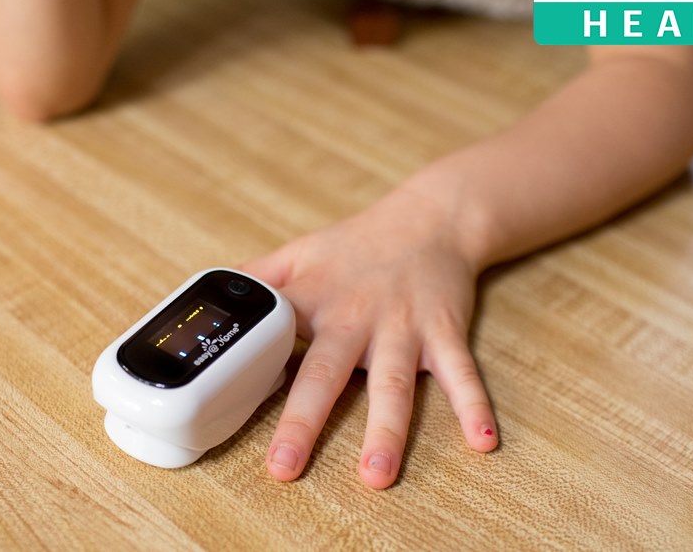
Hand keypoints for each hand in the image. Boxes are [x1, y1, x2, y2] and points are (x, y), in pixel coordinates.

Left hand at [243, 187, 498, 489]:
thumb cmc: (358, 244)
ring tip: (377, 474)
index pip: (272, 336)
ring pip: (394, 385)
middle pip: (326, 373)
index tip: (223, 405)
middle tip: (286, 466)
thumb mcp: (299, 252)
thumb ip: (255, 280)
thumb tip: (210, 298)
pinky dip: (473, 406)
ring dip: (387, 431)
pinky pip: (461, 374)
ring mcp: (403, 328)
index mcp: (313, 298)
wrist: (431, 217)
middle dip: (305, 421)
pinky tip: (482, 441)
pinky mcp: (444, 333)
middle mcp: (356, 316)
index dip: (248, 367)